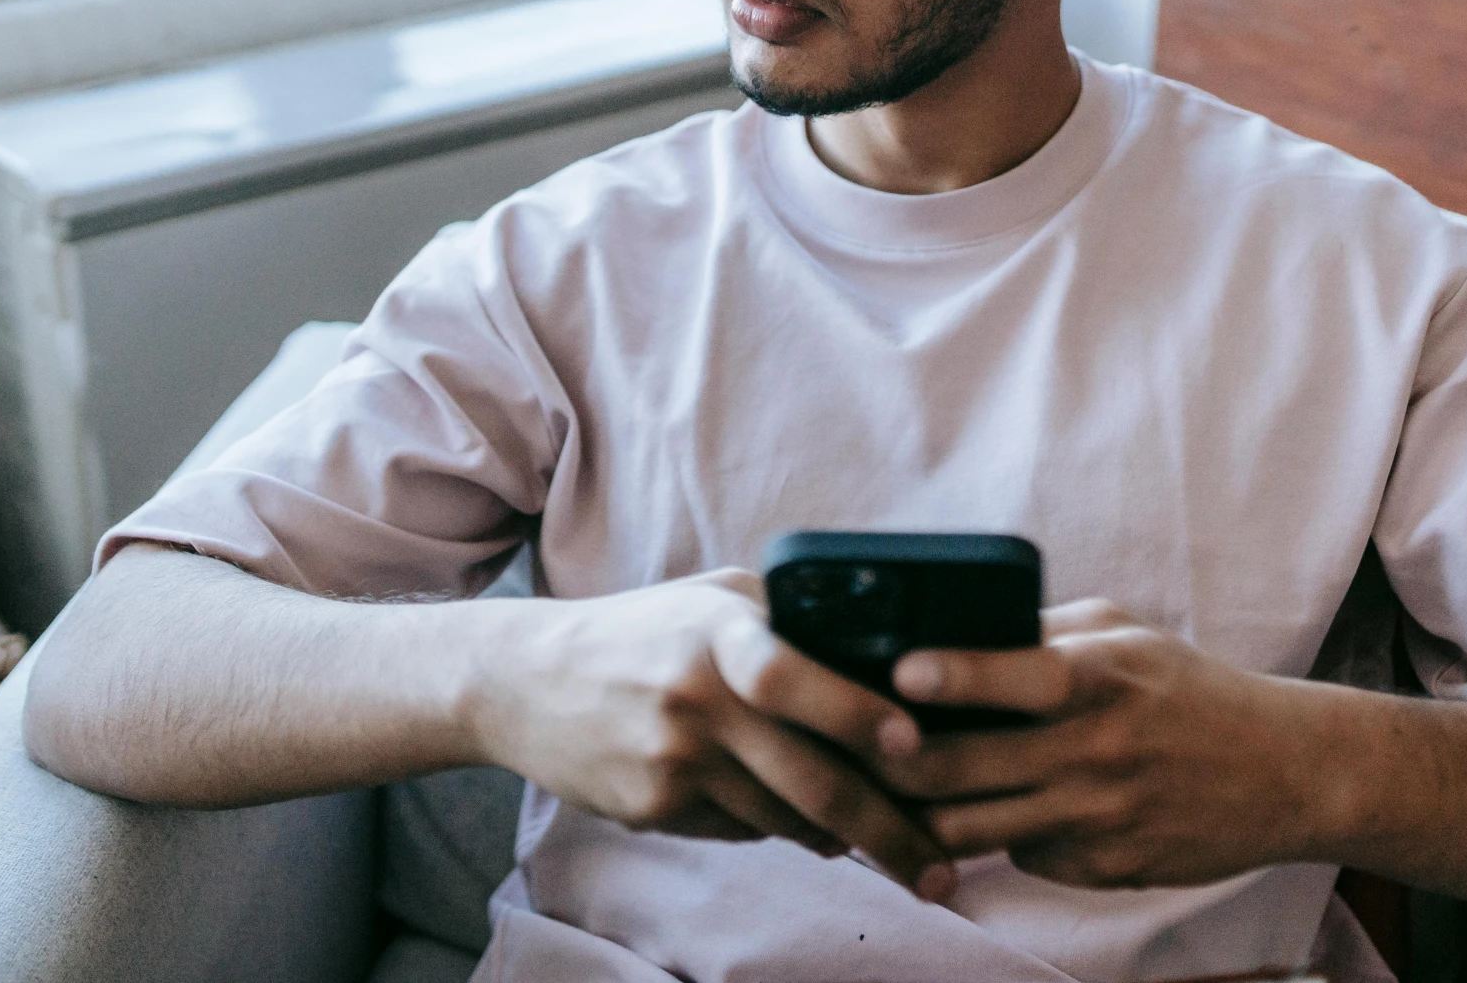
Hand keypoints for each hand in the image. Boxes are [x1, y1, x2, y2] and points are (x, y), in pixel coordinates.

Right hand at [469, 569, 954, 897]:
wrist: (525, 682)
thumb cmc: (642, 632)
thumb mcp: (709, 599)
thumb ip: (787, 618)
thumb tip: (884, 664)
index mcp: (716, 633)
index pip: (790, 673)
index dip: (855, 711)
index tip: (913, 742)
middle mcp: (696, 698)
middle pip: (810, 779)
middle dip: (889, 831)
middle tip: (942, 868)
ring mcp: (673, 761)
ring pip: (787, 819)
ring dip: (845, 838)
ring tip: (895, 849)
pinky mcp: (654, 809)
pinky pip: (744, 830)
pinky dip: (782, 829)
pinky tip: (804, 823)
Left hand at [876, 599, 1343, 888]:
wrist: (1284, 774)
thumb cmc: (1188, 690)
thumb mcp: (1123, 635)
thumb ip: (1040, 632)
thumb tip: (950, 633)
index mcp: (1099, 679)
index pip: (1017, 675)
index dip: (953, 675)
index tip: (899, 673)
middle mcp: (1094, 752)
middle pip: (963, 768)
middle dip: (892, 760)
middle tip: (851, 744)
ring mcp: (1097, 818)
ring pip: (970, 829)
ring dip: (920, 812)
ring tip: (882, 789)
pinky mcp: (1103, 870)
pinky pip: (1018, 856)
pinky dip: (991, 837)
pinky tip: (971, 817)